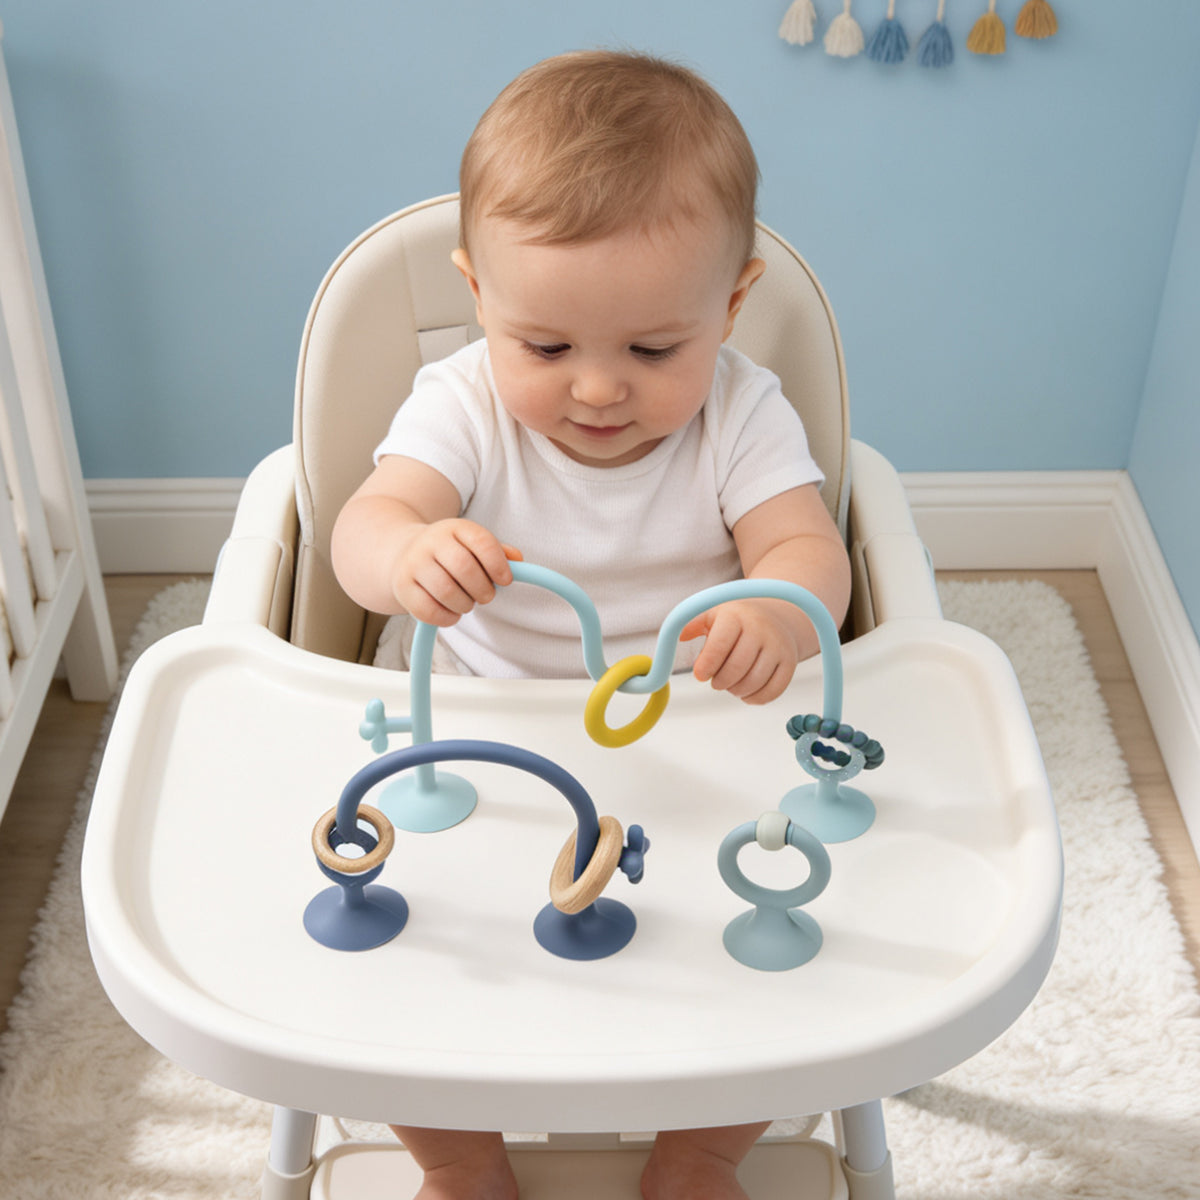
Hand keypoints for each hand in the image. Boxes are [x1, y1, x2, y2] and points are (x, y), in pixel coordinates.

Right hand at [391, 519, 520, 625]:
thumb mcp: (471, 545)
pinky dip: (447, 618)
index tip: (505, 581)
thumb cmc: (449, 553)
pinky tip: (452, 613)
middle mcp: (431, 542)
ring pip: (446, 591)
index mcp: (454, 528)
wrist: (403, 553)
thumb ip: (497, 552)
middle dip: (483, 589)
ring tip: (467, 603)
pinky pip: (428, 610)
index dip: (499, 564)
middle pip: (464, 568)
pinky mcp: (402, 587)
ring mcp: (413, 564)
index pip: (482, 542)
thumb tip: (518, 560)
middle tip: (486, 596)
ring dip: (465, 605)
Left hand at [680, 600, 799, 704]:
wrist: (774, 618)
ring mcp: (778, 646)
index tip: (700, 674)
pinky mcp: (790, 663)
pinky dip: (754, 698)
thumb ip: (692, 624)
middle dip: (720, 682)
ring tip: (730, 684)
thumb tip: (680, 636)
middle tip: (715, 681)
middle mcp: (760, 629)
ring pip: (753, 682)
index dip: (706, 665)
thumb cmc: (736, 621)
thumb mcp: (712, 615)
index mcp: (736, 615)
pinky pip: (772, 692)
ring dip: (735, 690)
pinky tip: (745, 691)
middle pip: (736, 668)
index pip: (719, 645)